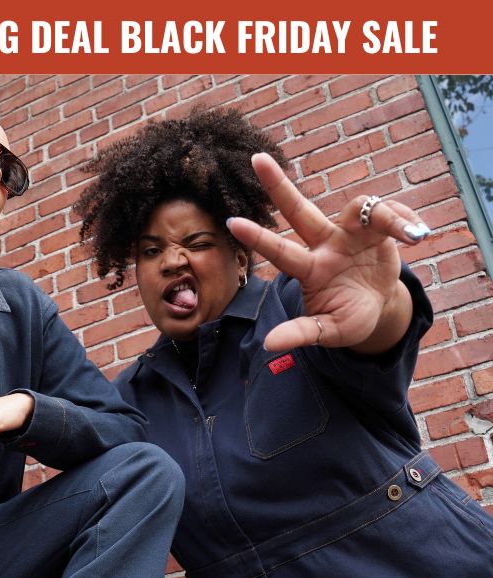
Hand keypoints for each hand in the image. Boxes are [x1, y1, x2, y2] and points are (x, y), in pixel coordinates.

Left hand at [227, 153, 430, 354]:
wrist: (378, 307)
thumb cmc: (347, 317)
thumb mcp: (327, 332)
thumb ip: (302, 334)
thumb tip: (269, 344)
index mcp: (310, 270)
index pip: (281, 251)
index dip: (260, 237)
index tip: (232, 223)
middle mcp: (325, 244)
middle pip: (300, 210)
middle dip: (278, 185)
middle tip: (255, 158)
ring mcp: (351, 233)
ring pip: (360, 207)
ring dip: (388, 216)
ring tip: (412, 235)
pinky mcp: (378, 227)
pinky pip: (390, 213)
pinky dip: (405, 222)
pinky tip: (418, 235)